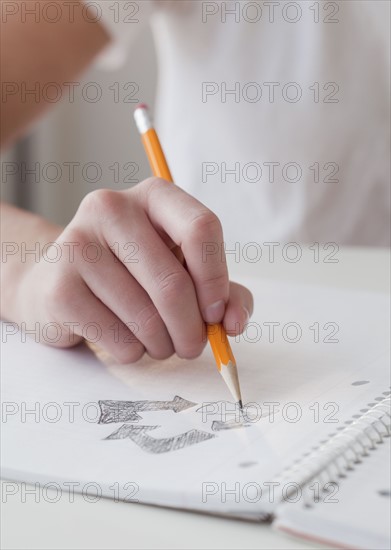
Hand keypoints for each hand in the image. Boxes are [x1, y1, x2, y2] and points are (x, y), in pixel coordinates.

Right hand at [18, 179, 252, 362]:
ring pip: (146, 319)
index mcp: (154, 196)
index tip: (216, 313)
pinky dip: (133, 352)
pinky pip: (118, 340)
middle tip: (192, 346)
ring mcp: (78, 244)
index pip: (201, 228)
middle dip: (192, 330)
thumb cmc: (133, 275)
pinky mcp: (58, 287)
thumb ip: (223, 293)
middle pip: (173, 284)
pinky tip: (124, 338)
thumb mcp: (184, 271)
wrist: (63, 284)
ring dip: (163, 345)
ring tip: (157, 340)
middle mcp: (111, 208)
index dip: (216, 280)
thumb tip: (233, 322)